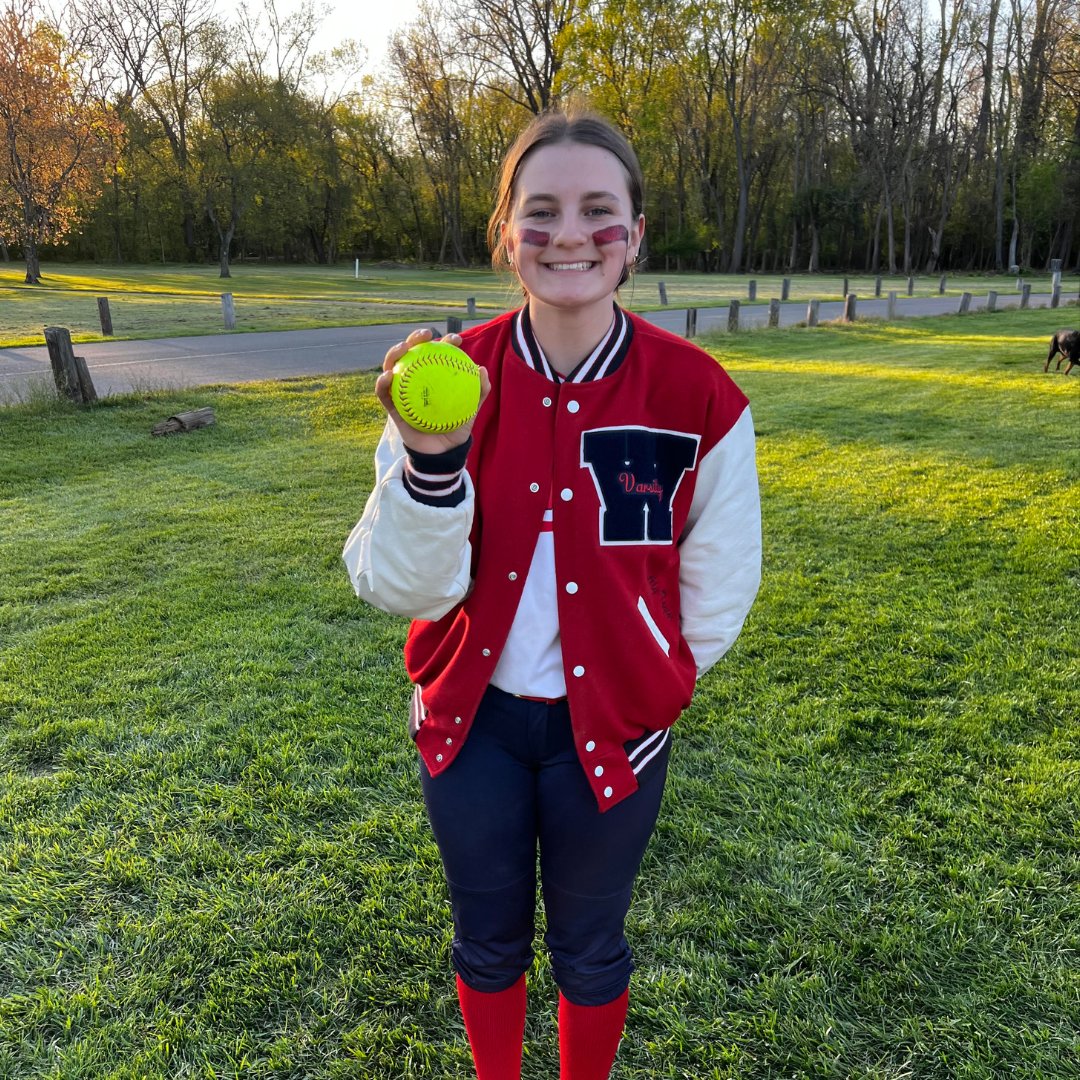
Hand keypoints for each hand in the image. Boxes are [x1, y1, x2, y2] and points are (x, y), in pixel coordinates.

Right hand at [375, 328, 490, 453]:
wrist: (441, 453)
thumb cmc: (456, 428)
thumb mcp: (471, 410)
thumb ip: (479, 391)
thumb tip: (482, 369)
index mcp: (435, 377)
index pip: (438, 353)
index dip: (446, 341)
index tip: (456, 339)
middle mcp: (417, 380)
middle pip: (412, 353)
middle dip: (416, 338)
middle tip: (427, 335)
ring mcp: (402, 391)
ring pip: (393, 366)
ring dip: (394, 353)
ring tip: (403, 348)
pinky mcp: (391, 406)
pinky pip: (383, 393)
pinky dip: (382, 382)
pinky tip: (388, 375)